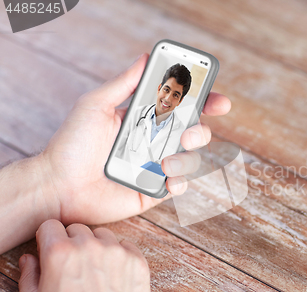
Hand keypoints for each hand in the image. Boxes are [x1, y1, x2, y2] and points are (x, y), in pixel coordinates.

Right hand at [18, 220, 152, 291]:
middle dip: (72, 243)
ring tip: (95, 271)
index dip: (48, 239)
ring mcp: (116, 252)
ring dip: (97, 247)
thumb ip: (29, 277)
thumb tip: (30, 259)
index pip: (51, 226)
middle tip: (73, 265)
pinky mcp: (137, 261)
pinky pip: (126, 246)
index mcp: (60, 253)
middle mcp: (90, 246)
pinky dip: (119, 255)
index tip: (51, 249)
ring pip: (103, 235)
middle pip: (77, 229)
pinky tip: (113, 275)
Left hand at [40, 53, 230, 224]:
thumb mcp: (96, 105)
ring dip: (186, 159)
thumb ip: (124, 83)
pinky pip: (180, 186)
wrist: (58, 186)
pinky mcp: (154, 190)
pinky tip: (166, 179)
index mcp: (146, 119)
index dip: (205, 103)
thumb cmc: (72, 144)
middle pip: (196, 133)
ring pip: (192, 160)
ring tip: (164, 163)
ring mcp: (157, 167)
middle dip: (201, 132)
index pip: (183, 108)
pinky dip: (180, 183)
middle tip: (188, 133)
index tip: (219, 101)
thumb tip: (145, 58)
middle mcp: (156, 142)